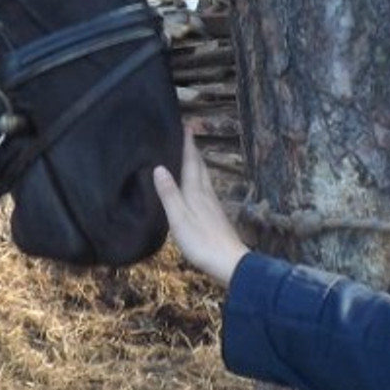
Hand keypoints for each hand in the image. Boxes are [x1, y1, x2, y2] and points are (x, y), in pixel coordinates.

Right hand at [152, 129, 249, 286]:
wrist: (230, 263)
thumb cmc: (201, 241)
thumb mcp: (179, 218)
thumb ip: (169, 193)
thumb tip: (159, 167)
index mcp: (196, 192)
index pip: (191, 163)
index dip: (188, 145)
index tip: (187, 126)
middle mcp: (207, 195)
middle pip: (200, 168)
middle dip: (194, 151)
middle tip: (188, 136)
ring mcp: (213, 206)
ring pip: (204, 179)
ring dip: (198, 165)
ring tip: (192, 158)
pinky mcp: (216, 217)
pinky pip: (206, 191)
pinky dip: (200, 182)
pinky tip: (198, 189)